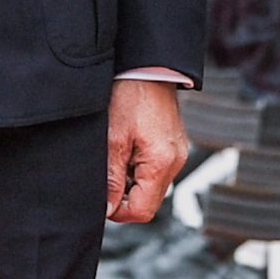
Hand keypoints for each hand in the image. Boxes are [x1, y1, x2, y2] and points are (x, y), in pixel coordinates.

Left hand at [106, 78, 188, 224]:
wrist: (148, 67)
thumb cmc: (131, 95)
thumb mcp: (113, 139)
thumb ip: (112, 178)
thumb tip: (107, 208)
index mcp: (162, 164)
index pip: (143, 211)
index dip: (119, 211)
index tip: (102, 198)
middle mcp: (176, 162)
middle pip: (149, 200)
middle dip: (125, 195)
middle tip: (106, 172)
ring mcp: (177, 153)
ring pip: (151, 185)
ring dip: (131, 179)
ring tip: (117, 153)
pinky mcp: (173, 145)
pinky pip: (156, 168)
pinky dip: (139, 166)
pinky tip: (127, 146)